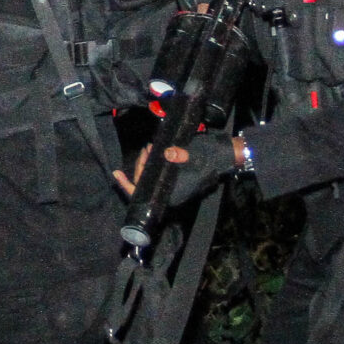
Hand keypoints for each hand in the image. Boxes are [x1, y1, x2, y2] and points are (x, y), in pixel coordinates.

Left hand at [113, 135, 243, 206]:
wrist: (226, 155)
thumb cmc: (209, 157)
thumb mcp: (194, 155)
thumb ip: (179, 155)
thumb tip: (167, 153)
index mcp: (172, 194)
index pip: (143, 195)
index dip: (128, 185)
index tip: (117, 174)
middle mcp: (171, 194)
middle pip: (145, 185)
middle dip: (140, 168)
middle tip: (145, 150)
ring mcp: (174, 187)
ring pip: (152, 179)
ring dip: (147, 165)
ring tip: (148, 149)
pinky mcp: (177, 180)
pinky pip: (159, 176)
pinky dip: (153, 165)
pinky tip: (153, 153)